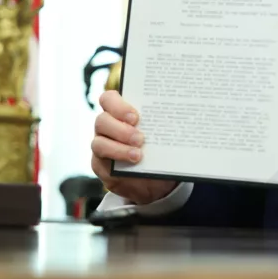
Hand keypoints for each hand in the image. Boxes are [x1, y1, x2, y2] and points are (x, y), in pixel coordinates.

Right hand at [90, 90, 176, 204]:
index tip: (136, 117)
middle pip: (102, 120)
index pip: (109, 99)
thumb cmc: (159, 149)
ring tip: (138, 155)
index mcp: (119, 112)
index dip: (118, 105)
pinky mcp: (100, 166)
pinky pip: (100, 164)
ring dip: (118, 149)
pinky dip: (117, 163)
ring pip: (98, 143)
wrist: (156, 178)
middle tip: (140, 138)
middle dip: (121, 129)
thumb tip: (179, 118)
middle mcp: (107, 127)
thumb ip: (162, 125)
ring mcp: (101, 146)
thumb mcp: (163, 135)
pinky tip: (132, 166)